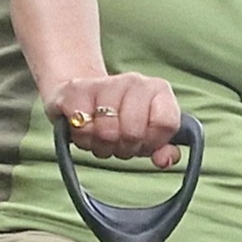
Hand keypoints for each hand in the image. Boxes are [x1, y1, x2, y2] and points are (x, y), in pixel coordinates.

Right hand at [45, 73, 188, 168]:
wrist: (83, 97)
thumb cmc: (122, 120)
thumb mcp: (149, 136)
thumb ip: (165, 150)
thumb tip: (164, 160)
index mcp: (159, 90)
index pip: (165, 123)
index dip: (152, 141)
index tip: (143, 142)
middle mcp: (135, 81)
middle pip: (133, 131)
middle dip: (125, 147)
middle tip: (119, 142)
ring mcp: (105, 82)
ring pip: (106, 131)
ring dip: (102, 144)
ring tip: (102, 137)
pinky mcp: (75, 89)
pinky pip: (82, 127)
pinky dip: (83, 137)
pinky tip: (84, 128)